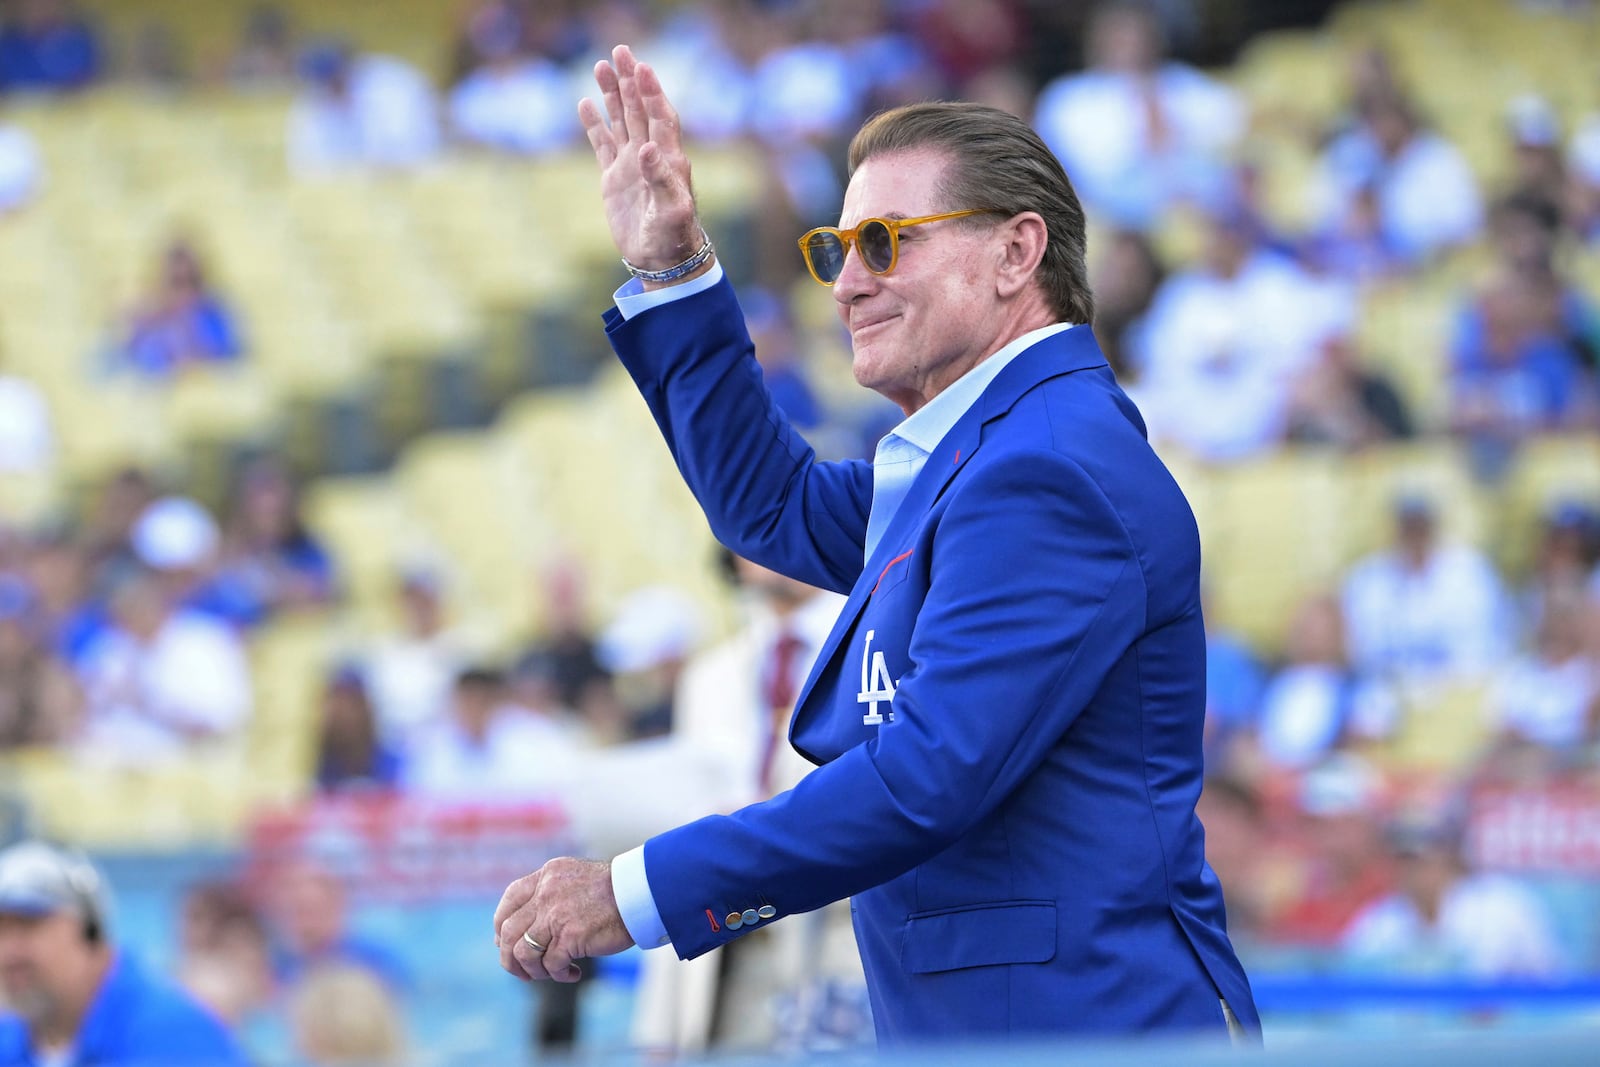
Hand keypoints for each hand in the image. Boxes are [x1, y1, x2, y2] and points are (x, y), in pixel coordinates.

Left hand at [493, 857, 634, 983]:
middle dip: (510, 958)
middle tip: (524, 971)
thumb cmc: (614, 890)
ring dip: (533, 970)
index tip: (506, 942)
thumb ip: (550, 894)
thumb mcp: (575, 879)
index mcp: (546, 876)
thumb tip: (521, 927)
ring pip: (524, 952)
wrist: (641, 892)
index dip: (501, 926)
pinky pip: (551, 964)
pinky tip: (572, 973)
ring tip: (550, 973)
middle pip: (509, 932)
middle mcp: (546, 893)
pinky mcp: (571, 935)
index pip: (509, 900)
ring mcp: (556, 914)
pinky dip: (558, 975)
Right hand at [578, 45, 705, 275]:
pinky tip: (585, 103)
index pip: (661, 117)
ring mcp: (631, 165)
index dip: (652, 92)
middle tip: (620, 51)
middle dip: (631, 81)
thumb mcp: (671, 211)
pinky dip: (594, 124)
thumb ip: (661, 179)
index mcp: (669, 159)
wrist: (662, 260)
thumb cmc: (674, 237)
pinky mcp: (614, 179)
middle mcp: (650, 156)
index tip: (642, 67)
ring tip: (601, 66)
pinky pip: (602, 144)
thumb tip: (648, 149)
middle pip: (640, 109)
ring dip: (612, 94)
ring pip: (620, 121)